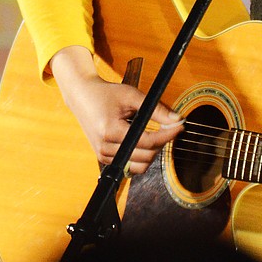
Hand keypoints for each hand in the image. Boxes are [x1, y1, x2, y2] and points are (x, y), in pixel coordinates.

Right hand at [50, 46, 183, 174]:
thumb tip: (177, 120)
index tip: (179, 127)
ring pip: (139, 166)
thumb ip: (156, 109)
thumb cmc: (107, 94)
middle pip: (146, 156)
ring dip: (153, 152)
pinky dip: (141, 157)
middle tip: (170, 128)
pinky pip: (129, 167)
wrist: (82, 97)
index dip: (167, 135)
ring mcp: (103, 155)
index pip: (147, 141)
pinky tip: (144, 142)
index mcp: (110, 130)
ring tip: (157, 134)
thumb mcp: (132, 96)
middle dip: (163, 143)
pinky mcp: (103, 159)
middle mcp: (105, 147)